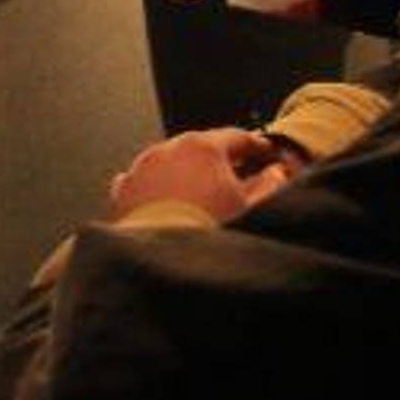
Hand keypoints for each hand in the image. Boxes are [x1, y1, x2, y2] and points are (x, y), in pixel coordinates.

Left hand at [106, 128, 297, 223]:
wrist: (163, 262)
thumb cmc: (210, 233)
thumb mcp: (253, 208)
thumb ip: (271, 185)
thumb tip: (276, 173)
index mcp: (203, 147)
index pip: (236, 137)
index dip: (255, 145)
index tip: (266, 152)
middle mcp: (167, 150)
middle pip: (201, 146)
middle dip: (220, 158)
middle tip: (237, 172)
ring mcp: (141, 168)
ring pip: (171, 162)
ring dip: (187, 173)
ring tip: (202, 194)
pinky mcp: (123, 190)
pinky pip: (146, 182)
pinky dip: (160, 188)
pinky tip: (170, 203)